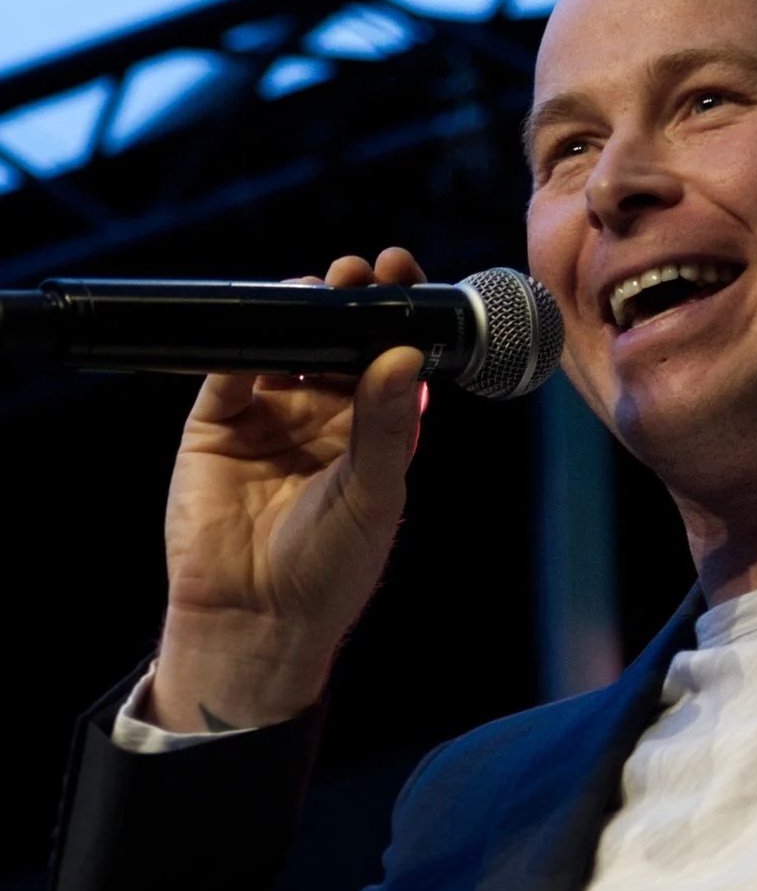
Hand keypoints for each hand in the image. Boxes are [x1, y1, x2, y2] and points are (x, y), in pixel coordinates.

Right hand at [150, 247, 427, 731]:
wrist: (255, 620)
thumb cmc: (332, 567)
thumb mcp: (373, 492)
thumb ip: (387, 423)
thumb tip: (404, 353)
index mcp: (376, 424)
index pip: (390, 351)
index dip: (398, 311)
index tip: (405, 272)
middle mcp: (327, 410)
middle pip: (341, 334)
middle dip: (353, 296)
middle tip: (362, 270)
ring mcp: (272, 412)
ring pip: (286, 341)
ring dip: (302, 307)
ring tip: (319, 287)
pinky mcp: (217, 423)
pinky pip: (229, 369)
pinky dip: (243, 342)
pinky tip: (264, 324)